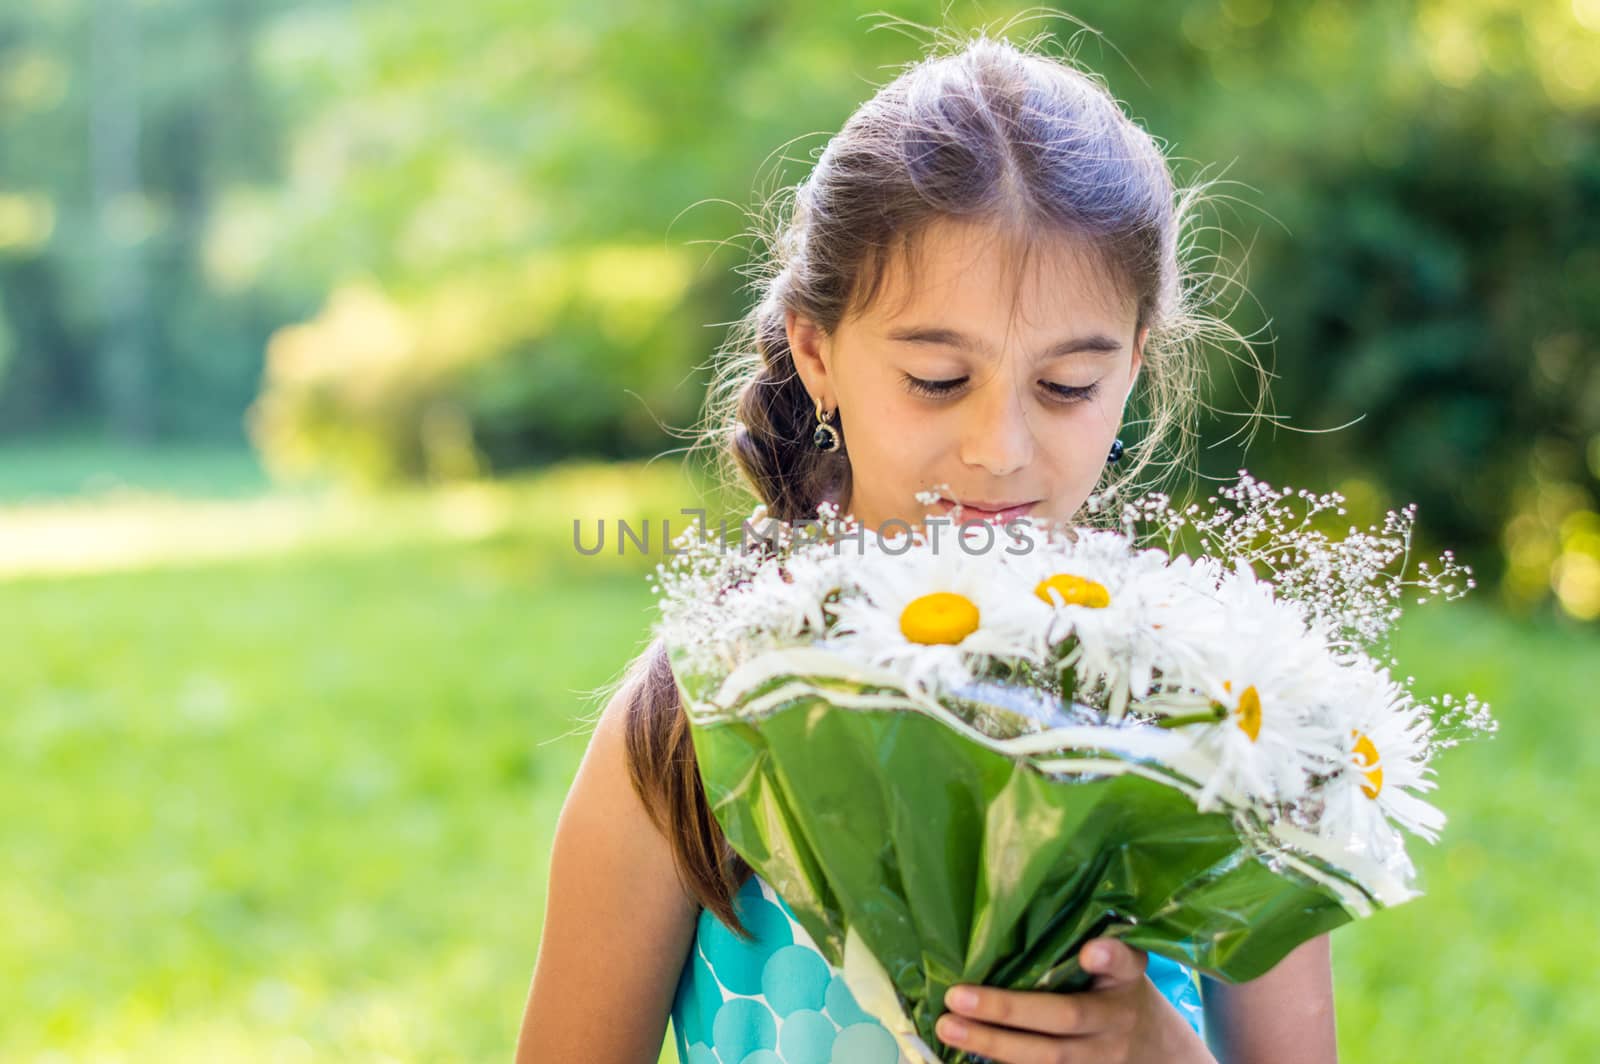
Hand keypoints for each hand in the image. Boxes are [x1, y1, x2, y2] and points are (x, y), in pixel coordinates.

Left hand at [934, 938, 1215, 1063]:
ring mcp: (1094, 1062)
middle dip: (1008, 1010)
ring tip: (948, 1027)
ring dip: (992, 1044)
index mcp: (1126, 986)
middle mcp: (1112, 1027)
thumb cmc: (1123, 997)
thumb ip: (1106, 953)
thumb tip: (1087, 947)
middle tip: (956, 997)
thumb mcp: (1125, 971)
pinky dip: (1000, 1063)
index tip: (1088, 952)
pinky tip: (963, 1051)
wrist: (1155, 1054)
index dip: (1107, 959)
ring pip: (1043, 1058)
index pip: (1123, 965)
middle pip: (1063, 1019)